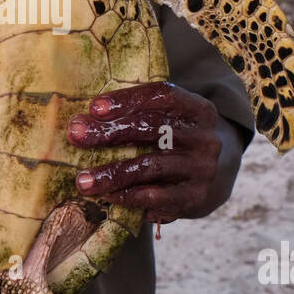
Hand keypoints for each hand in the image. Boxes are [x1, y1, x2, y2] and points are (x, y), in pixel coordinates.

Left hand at [66, 81, 222, 224]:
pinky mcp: (196, 197)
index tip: (94, 107)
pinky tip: (106, 195)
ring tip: (82, 180)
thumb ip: (141, 114)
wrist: (217, 178)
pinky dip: (128, 196)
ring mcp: (203, 169)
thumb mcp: (171, 121)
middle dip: (110, 132)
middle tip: (76, 135)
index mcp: (199, 110)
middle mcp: (205, 138)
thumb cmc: (177, 141)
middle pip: (153, 129)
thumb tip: (86, 117)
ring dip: (112, 173)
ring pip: (151, 166)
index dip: (128, 99)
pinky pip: (157, 197)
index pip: (164, 95)